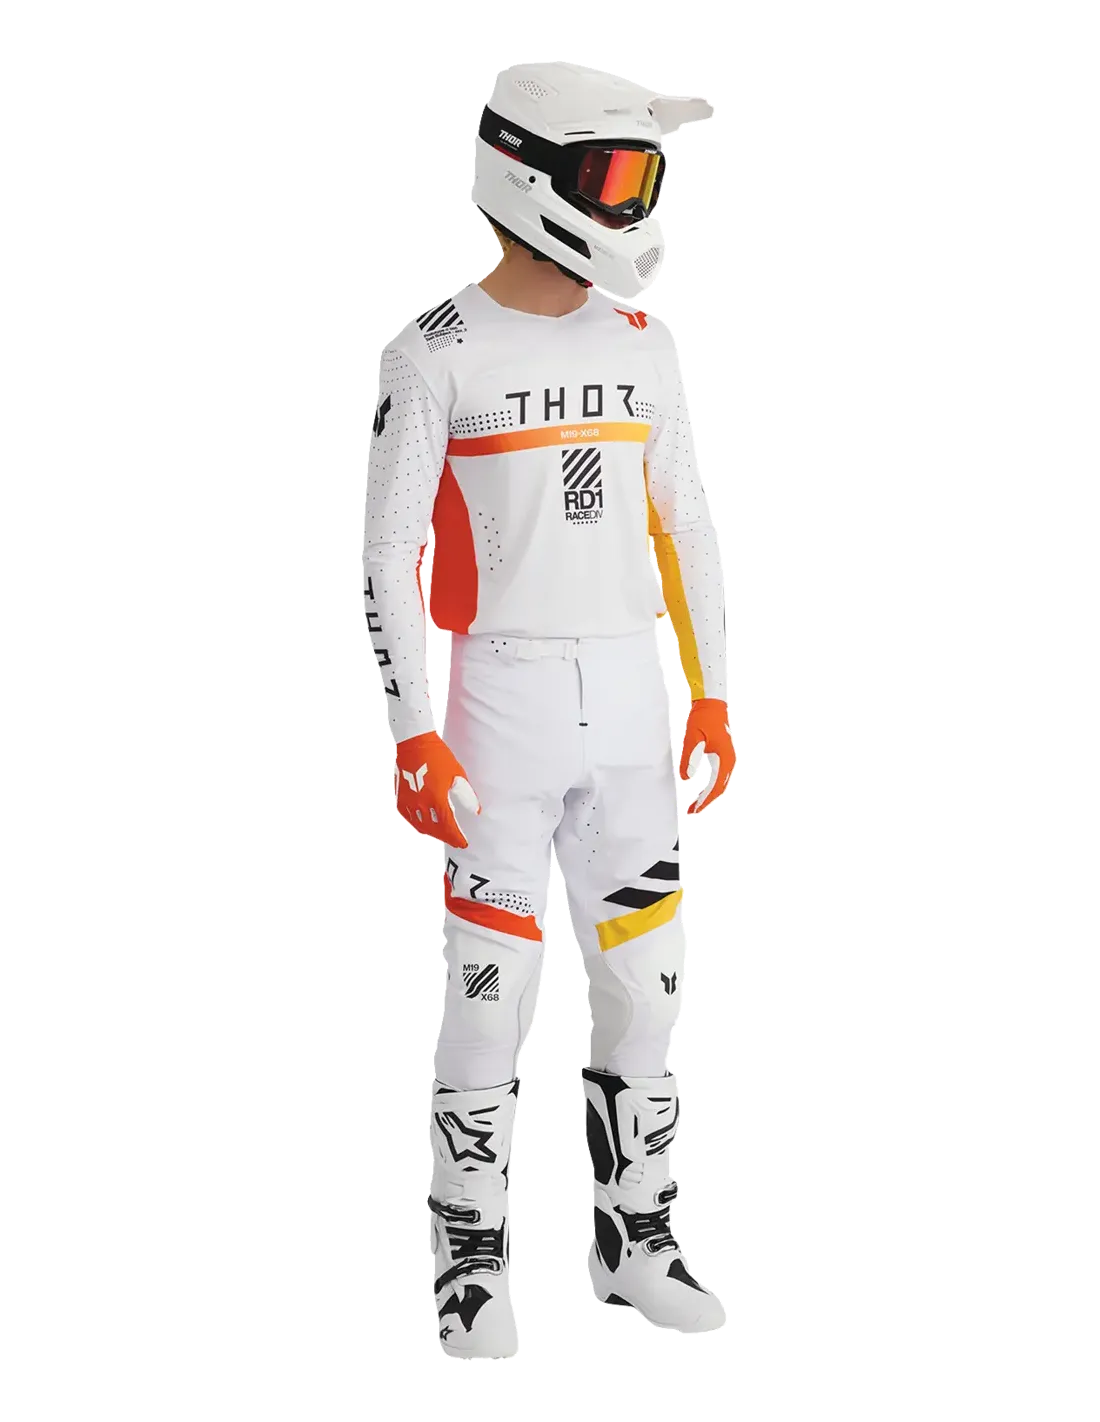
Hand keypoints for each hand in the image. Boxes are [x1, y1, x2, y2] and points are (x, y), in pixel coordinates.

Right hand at [393, 732, 480, 847]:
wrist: (415, 742)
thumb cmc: (438, 756)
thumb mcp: (458, 775)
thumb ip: (467, 796)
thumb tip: (476, 811)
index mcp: (436, 798)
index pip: (448, 826)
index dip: (456, 837)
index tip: (463, 844)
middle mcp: (420, 803)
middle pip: (434, 830)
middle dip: (446, 838)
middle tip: (455, 840)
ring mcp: (408, 802)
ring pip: (420, 826)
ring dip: (433, 833)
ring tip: (442, 834)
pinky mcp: (400, 797)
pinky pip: (409, 818)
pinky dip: (418, 825)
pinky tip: (425, 824)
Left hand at [678, 699, 734, 813]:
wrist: (711, 704)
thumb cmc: (704, 718)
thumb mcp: (693, 739)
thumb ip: (689, 759)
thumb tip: (685, 778)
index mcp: (725, 759)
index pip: (716, 787)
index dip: (705, 800)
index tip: (695, 809)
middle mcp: (728, 761)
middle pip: (719, 788)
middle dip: (706, 801)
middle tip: (692, 810)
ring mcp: (726, 759)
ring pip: (718, 784)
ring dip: (707, 795)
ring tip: (694, 804)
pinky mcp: (720, 756)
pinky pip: (716, 776)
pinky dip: (708, 786)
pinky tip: (699, 791)